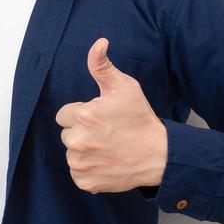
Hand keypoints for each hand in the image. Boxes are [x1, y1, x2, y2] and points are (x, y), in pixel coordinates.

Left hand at [53, 37, 167, 193]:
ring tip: (108, 148)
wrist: (159, 154)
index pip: (64, 115)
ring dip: (85, 151)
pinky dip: (89, 170)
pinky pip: (77, 173)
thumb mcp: (125, 87)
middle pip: (67, 134)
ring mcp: (81, 164)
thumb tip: (99, 43)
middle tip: (107, 133)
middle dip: (82, 132)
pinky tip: (107, 162)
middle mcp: (77, 141)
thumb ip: (102, 66)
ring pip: (72, 154)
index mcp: (83, 116)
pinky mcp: (86, 181)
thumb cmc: (141, 119)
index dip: (82, 115)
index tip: (100, 118)